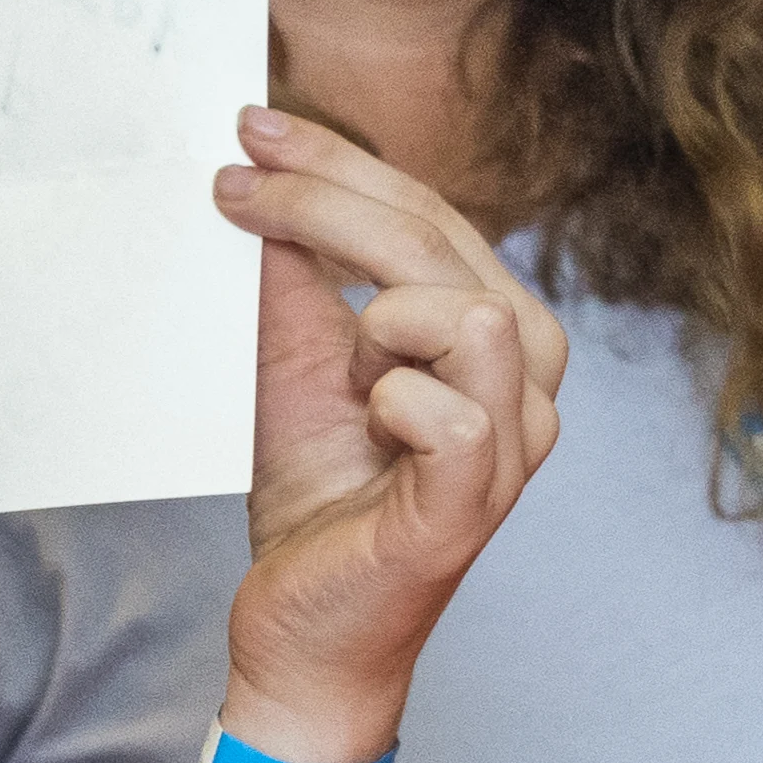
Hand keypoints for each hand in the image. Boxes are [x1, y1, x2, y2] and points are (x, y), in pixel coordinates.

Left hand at [214, 106, 565, 762]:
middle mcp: (526, 379)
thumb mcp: (298, 368)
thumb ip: (302, 284)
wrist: (306, 631)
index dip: (343, 165)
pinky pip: (455, 412)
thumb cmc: (321, 503)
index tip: (254, 131)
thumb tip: (269, 186)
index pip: (432, 214)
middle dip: (331, 199)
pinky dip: (397, 399)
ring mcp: (510, 443)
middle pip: (443, 243)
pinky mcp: (472, 503)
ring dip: (380, 313)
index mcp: (493, 332)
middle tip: (235, 183)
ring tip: (341, 360)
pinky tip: (367, 416)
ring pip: (469, 311)